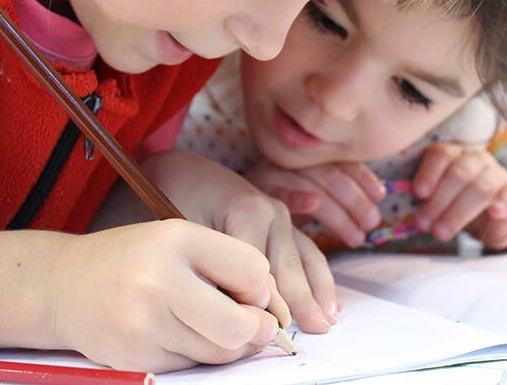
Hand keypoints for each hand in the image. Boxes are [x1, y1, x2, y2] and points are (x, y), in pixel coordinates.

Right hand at [0, 222, 286, 372]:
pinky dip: (197, 354)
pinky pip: (192, 366)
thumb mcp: (178, 239)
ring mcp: (144, 325)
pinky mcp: (136, 358)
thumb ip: (228, 265)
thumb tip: (268, 315)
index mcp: (177, 239)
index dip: (259, 286)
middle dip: (256, 329)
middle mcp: (159, 281)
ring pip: (220, 353)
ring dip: (229, 344)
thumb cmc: (132, 258)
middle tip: (250, 322)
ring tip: (208, 322)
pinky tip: (177, 332)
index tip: (246, 288)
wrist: (61, 286)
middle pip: (241, 326)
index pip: (254, 271)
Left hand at [94, 150, 340, 333]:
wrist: (181, 170)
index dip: (264, 305)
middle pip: (289, 267)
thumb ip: (208, 264)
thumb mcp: (183, 229)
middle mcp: (274, 213)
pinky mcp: (283, 224)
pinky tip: (330, 302)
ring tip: (329, 321)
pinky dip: (319, 279)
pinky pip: (307, 254)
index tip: (269, 335)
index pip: (260, 270)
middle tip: (317, 332)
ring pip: (306, 260)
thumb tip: (228, 307)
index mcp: (250, 212)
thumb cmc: (175, 199)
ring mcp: (282, 217)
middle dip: (302, 302)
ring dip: (319, 292)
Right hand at [245, 159, 386, 247]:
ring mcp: (270, 173)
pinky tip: (313, 205)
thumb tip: (378, 196)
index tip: (380, 195)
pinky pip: (277, 192)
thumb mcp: (306, 196)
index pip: (338, 160)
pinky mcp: (252, 191)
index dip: (361, 176)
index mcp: (303, 156)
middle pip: (328, 174)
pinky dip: (296, 196)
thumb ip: (335, 193)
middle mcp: (287, 160)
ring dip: (337, 211)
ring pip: (311, 184)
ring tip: (357, 236)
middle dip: (354, 200)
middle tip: (371, 224)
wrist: (217, 199)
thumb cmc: (273, 203)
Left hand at [412, 143, 506, 248]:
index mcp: (452, 154)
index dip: (428, 173)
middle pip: (458, 174)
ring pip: (479, 188)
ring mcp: (496, 173)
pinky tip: (494, 212)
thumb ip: (424, 198)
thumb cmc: (457, 203)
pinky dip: (501, 203)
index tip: (418, 193)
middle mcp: (475, 159)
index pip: (440, 155)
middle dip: (438, 201)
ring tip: (442, 232)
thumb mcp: (438, 199)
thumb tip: (404, 198)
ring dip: (458, 212)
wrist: (493, 214)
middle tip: (424, 224)